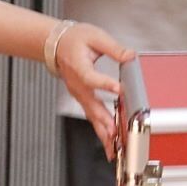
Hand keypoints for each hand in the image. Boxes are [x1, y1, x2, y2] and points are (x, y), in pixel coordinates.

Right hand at [55, 22, 134, 159]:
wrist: (56, 45)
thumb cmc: (74, 40)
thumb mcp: (95, 37)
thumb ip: (114, 48)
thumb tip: (130, 56)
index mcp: (79, 67)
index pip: (91, 78)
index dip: (104, 84)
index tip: (118, 89)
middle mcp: (77, 85)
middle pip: (91, 106)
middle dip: (104, 121)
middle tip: (115, 134)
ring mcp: (79, 94)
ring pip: (91, 116)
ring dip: (103, 132)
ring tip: (114, 148)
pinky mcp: (83, 98)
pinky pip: (92, 116)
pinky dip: (100, 129)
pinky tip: (110, 142)